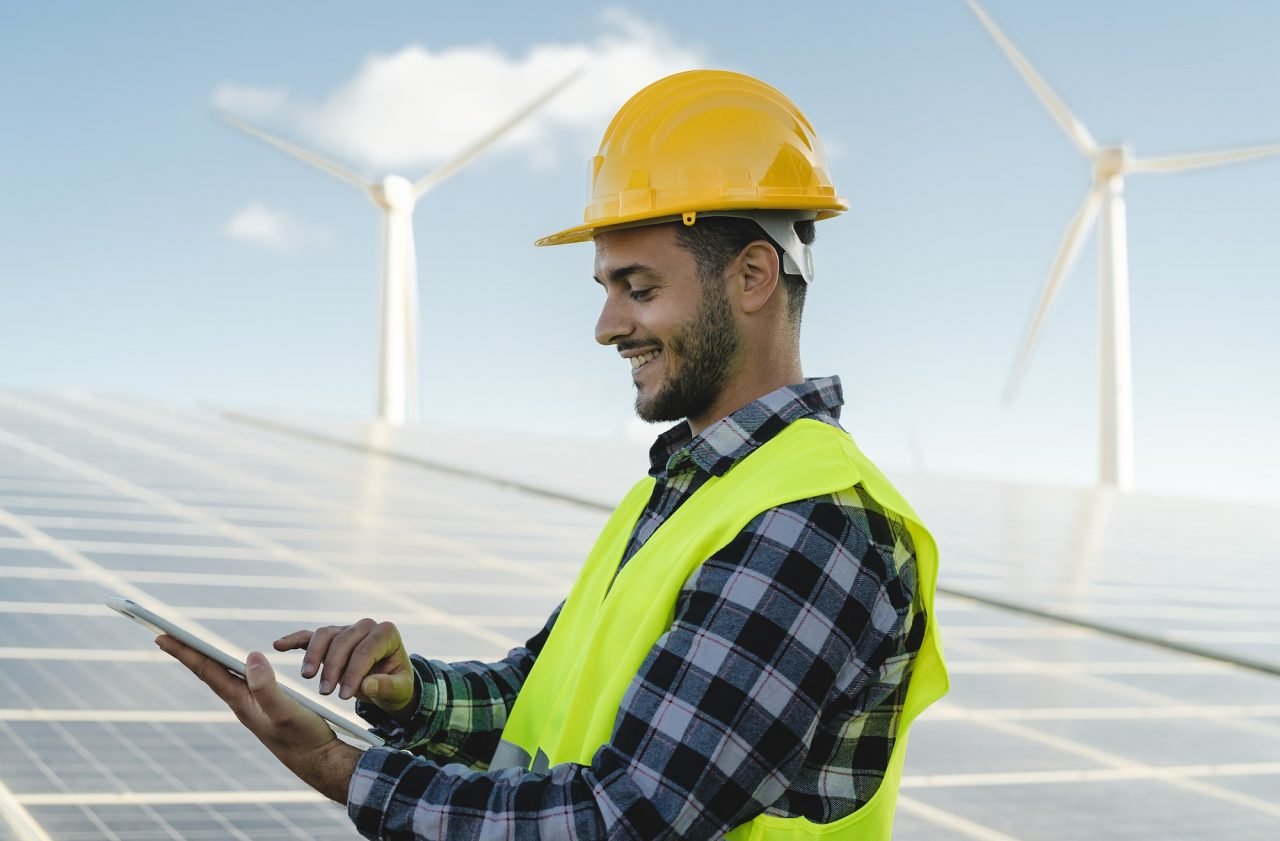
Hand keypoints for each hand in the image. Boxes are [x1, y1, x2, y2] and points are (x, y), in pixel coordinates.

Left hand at [155, 635, 358, 802]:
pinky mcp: (266, 705)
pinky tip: (239, 666)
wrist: (318, 761)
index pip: (207, 670)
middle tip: (166, 637)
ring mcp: (253, 705)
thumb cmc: (303, 738)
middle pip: (209, 672)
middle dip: (188, 653)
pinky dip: (232, 667)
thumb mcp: (285, 711)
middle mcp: (242, 701)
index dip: (185, 652)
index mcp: (241, 701)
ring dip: (207, 660)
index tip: (161, 637)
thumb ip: (266, 686)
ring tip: (193, 648)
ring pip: (223, 676)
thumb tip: (251, 656)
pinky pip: (241, 680)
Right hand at [274, 619, 415, 720]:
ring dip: (314, 656)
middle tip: (325, 692)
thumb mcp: (399, 689)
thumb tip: (367, 684)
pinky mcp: (331, 638)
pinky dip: (295, 639)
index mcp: (386, 633)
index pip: (366, 650)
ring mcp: (346, 629)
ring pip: (325, 635)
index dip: (353, 673)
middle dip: (332, 667)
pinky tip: (279, 645)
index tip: (344, 697)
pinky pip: (310, 636)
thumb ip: (385, 686)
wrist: (389, 681)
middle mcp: (366, 626)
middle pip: (343, 640)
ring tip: (308, 677)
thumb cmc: (396, 684)